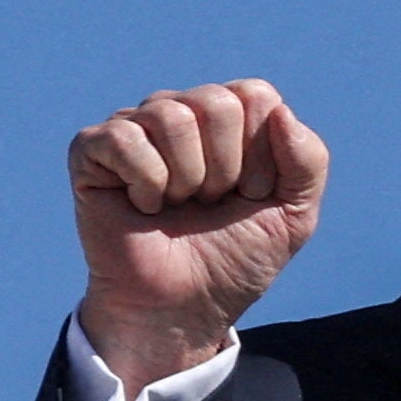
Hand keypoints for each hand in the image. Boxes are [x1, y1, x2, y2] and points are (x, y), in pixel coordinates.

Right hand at [69, 80, 328, 388]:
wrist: (187, 305)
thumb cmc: (235, 257)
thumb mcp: (294, 214)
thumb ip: (308, 160)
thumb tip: (279, 111)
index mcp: (227, 118)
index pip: (255, 95)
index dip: (262, 154)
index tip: (250, 194)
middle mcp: (179, 112)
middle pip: (217, 103)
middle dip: (225, 168)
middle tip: (210, 203)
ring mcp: (134, 126)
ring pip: (172, 116)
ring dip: (187, 178)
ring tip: (178, 205)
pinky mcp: (91, 148)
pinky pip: (126, 139)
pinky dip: (147, 183)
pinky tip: (144, 206)